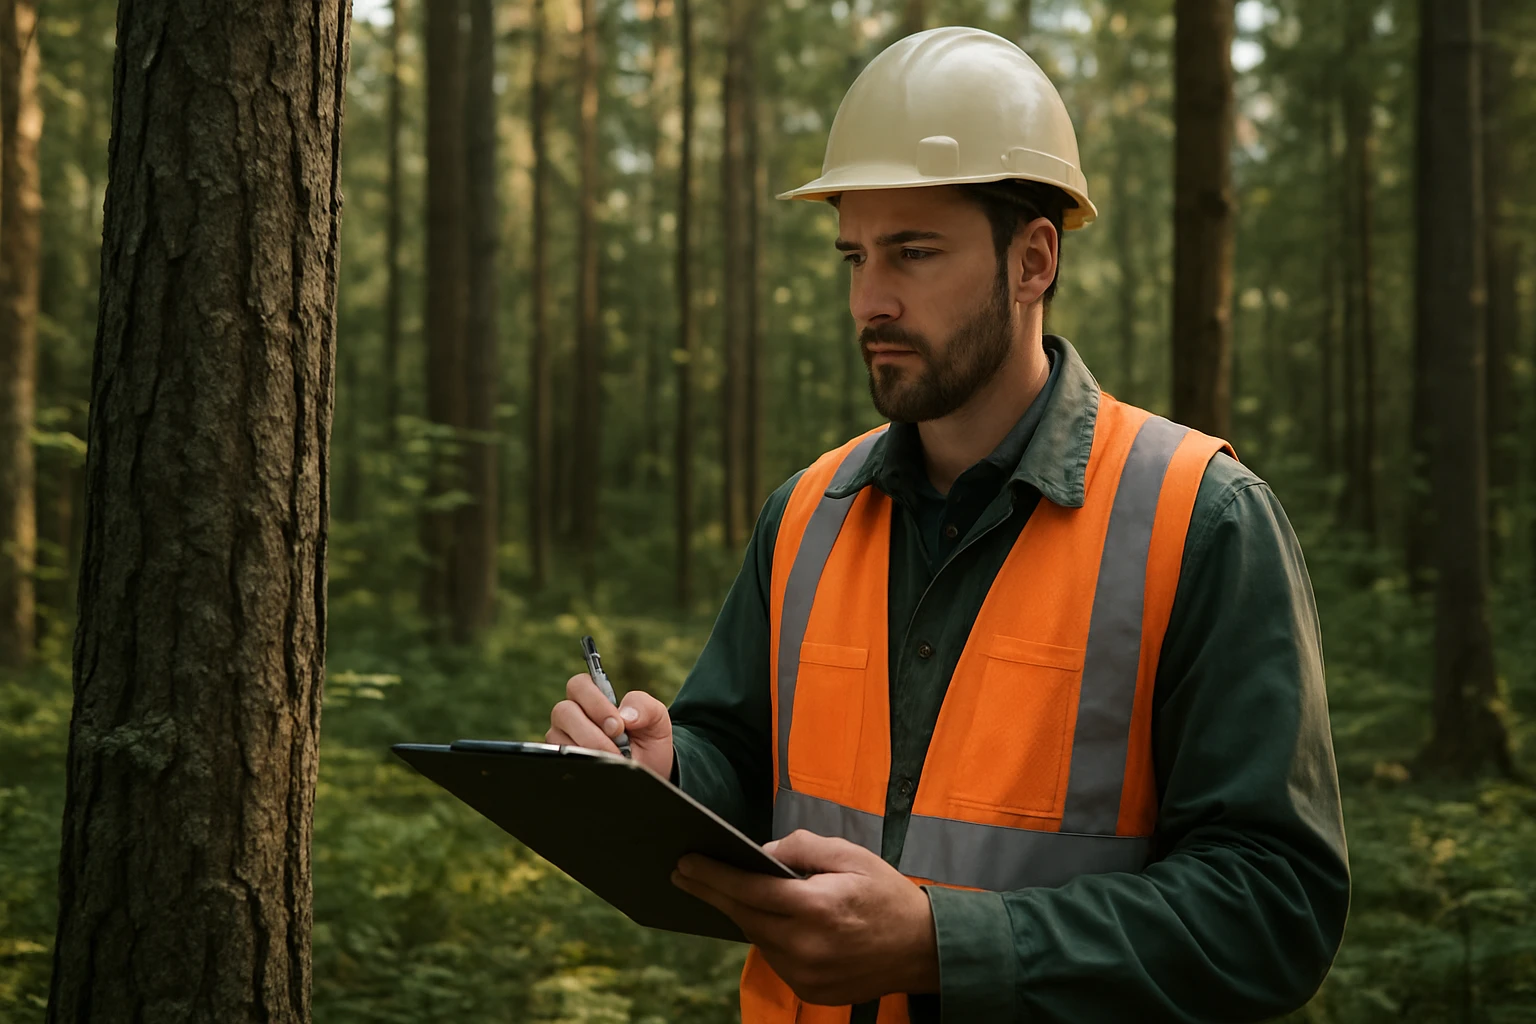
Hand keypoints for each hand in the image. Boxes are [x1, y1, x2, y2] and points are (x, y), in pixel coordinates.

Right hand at [546, 673, 673, 778]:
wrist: (649, 772)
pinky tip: (600, 769)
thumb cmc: (647, 740)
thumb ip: (644, 706)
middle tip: (616, 744)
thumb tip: (624, 714)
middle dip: (592, 731)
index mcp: (592, 698)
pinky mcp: (560, 761)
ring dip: (590, 750)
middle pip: (564, 711)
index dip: (595, 702)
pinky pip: (560, 760)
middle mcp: (572, 716)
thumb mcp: (656, 719)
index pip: (578, 685)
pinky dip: (582, 765)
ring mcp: (563, 739)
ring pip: (560, 738)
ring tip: (613, 759)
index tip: (617, 725)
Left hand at [671, 829, 938, 1005]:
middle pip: (745, 916)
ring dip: (742, 915)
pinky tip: (762, 919)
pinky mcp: (811, 990)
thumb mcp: (850, 855)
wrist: (922, 948)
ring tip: (723, 891)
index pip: (751, 889)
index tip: (686, 863)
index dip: (714, 876)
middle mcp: (807, 946)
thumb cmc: (885, 895)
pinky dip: (768, 938)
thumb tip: (763, 852)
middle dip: (712, 893)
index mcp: (817, 907)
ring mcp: (807, 974)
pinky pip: (776, 959)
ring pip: (758, 939)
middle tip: (684, 874)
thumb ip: (802, 848)